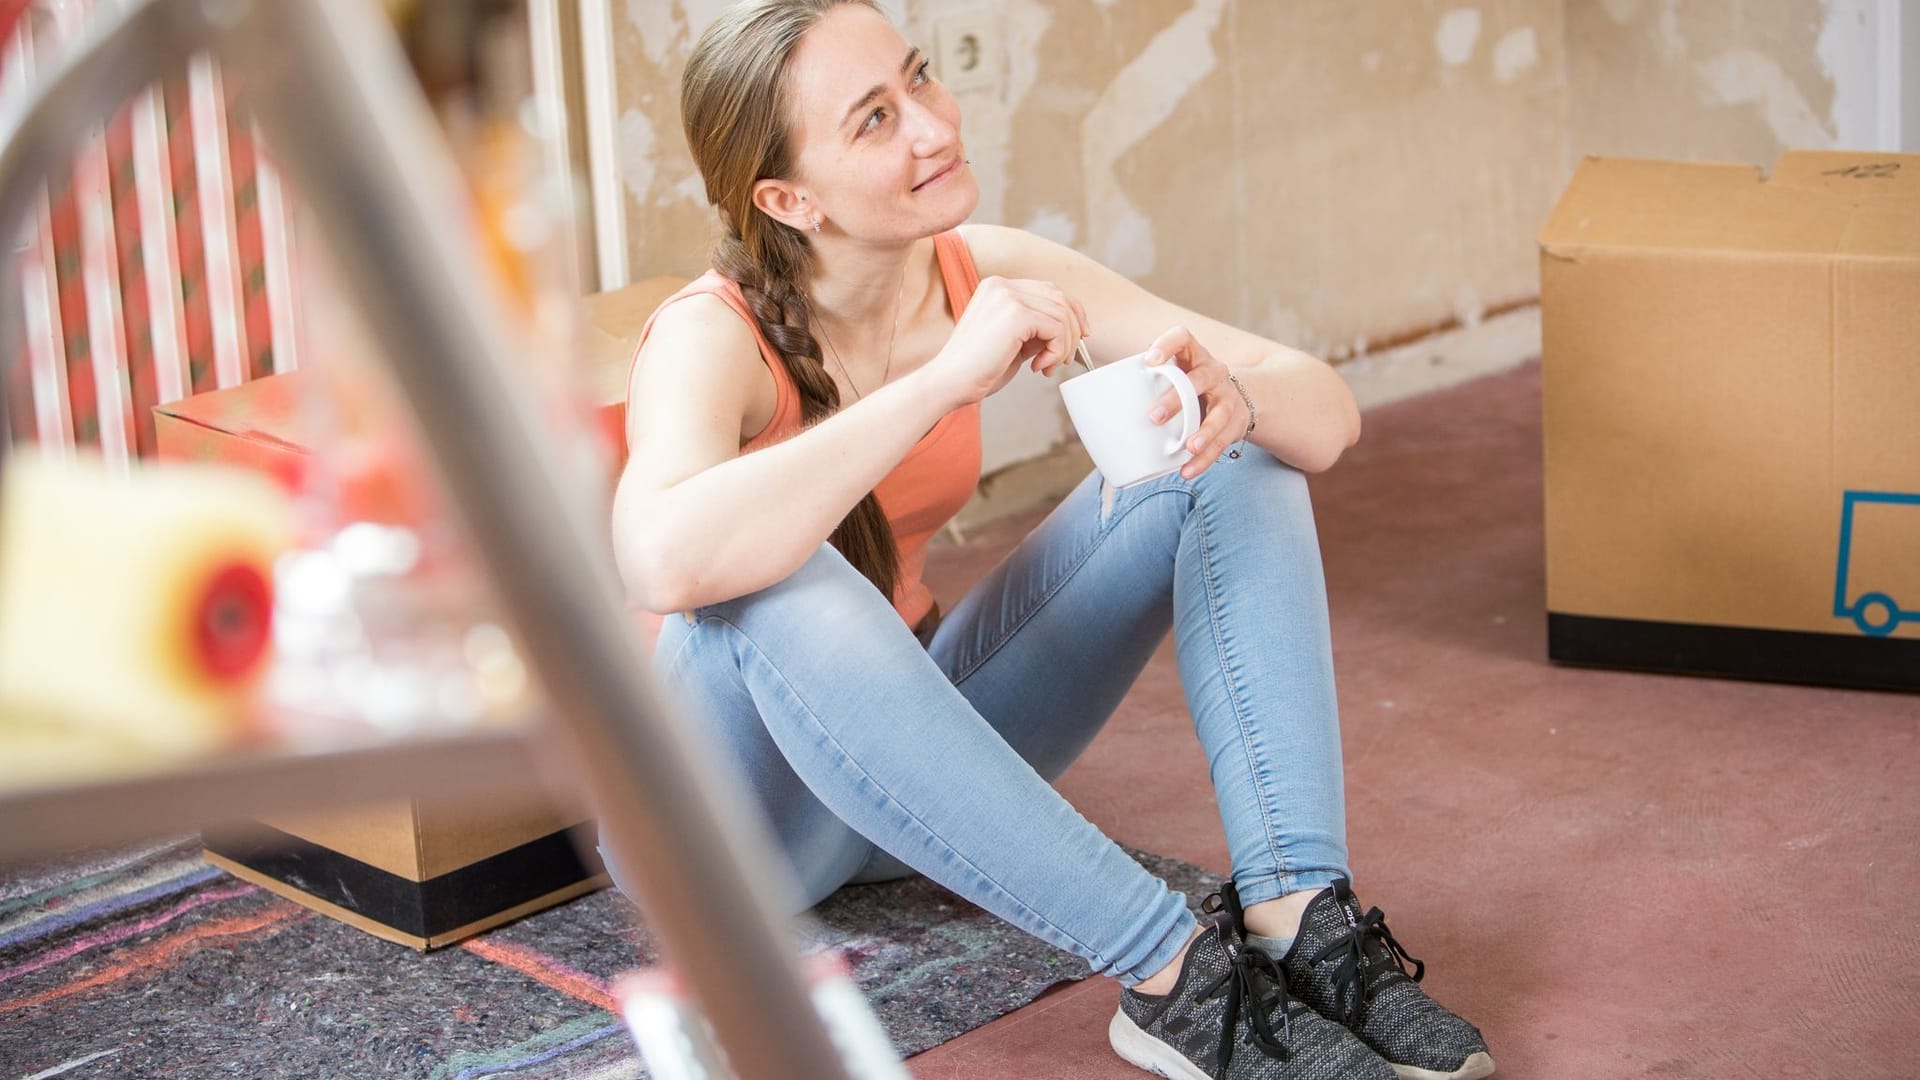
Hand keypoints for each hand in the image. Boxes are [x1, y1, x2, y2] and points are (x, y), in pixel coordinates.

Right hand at [923, 276, 1090, 407]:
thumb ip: (1035, 329)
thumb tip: (1069, 329)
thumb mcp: (1012, 342)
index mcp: (997, 287)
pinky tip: (1039, 366)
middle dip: (1073, 329)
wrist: (949, 383)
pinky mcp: (1015, 314)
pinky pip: (1057, 328)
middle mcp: (1002, 285)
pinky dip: (1057, 350)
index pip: (1049, 290)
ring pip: (1063, 314)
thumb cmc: (976, 370)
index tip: (1079, 337)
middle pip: (1060, 298)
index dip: (1071, 312)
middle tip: (1066, 358)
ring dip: (1065, 345)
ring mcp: (1008, 296)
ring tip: (1048, 366)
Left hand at [1142, 325, 1249, 479]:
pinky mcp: (1235, 423)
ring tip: (1188, 447)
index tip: (1149, 360)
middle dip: (1177, 398)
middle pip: (1200, 379)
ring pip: (1218, 414)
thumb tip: (1094, 406)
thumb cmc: (1191, 388)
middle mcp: (1214, 373)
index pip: (1183, 339)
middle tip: (1154, 417)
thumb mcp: (1176, 376)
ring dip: (1203, 432)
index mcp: (1194, 357)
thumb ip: (1146, 385)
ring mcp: (1227, 398)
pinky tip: (1187, 470)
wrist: (1238, 399)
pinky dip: (1204, 460)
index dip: (1168, 345)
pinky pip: (1221, 443)